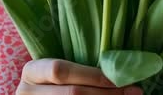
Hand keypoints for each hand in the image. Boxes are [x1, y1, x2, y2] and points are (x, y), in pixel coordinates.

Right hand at [17, 59, 142, 94]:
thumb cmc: (54, 82)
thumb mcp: (57, 72)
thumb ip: (78, 69)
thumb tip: (120, 70)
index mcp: (32, 72)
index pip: (60, 71)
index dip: (92, 76)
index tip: (119, 79)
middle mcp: (28, 93)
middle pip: (72, 94)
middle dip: (106, 94)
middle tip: (134, 92)